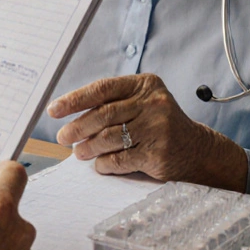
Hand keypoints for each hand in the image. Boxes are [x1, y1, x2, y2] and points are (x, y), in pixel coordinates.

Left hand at [48, 73, 247, 190]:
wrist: (196, 150)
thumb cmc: (158, 125)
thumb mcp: (142, 104)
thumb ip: (113, 104)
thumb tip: (69, 117)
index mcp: (145, 84)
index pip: (102, 88)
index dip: (74, 99)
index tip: (54, 110)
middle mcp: (153, 103)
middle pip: (103, 114)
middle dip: (78, 127)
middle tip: (63, 137)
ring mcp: (157, 128)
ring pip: (109, 137)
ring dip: (88, 147)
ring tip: (79, 153)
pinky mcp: (158, 153)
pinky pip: (120, 159)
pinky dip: (105, 163)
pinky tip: (99, 165)